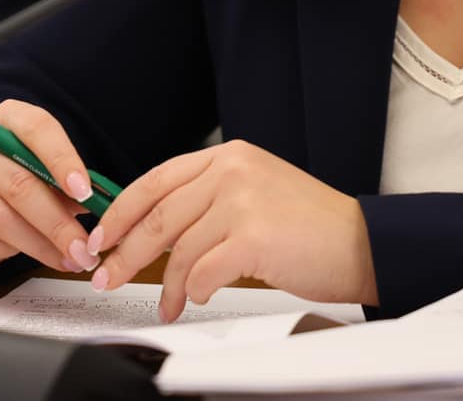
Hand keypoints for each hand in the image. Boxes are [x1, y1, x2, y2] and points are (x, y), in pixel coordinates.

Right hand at [0, 100, 103, 274]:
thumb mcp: (42, 170)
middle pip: (19, 182)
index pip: (36, 127)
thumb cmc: (15, 178)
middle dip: (57, 223)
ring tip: (66, 260)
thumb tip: (102, 209)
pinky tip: (23, 256)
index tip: (86, 193)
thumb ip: (68, 184)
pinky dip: (4, 253)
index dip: (63, 160)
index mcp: (5, 117)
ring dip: (38, 246)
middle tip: (84, 250)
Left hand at [85, 140, 377, 321]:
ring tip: (164, 305)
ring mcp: (242, 201)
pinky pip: (202, 271)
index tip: (101, 236)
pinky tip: (195, 298)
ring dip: (164, 285)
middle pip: (158, 216)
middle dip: (124, 252)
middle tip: (105, 276)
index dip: (120, 212)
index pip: (155, 180)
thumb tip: (155, 231)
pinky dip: (193, 291)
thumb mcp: (254, 193)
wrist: (362, 243)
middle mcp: (232, 171)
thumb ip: (208, 200)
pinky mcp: (254, 236)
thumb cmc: (310, 228)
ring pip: (178, 249)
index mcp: (228, 157)